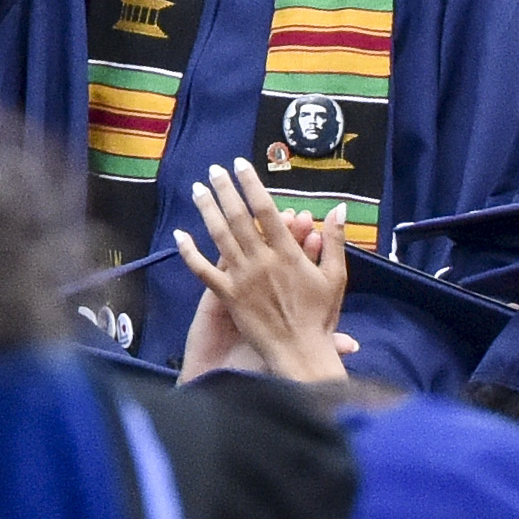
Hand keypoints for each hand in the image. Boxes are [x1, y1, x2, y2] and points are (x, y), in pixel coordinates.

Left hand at [174, 161, 350, 384]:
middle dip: (224, 190)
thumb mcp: (335, 277)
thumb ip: (334, 241)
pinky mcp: (228, 296)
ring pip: (219, 237)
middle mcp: (261, 261)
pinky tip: (180, 234)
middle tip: (214, 170)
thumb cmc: (320, 317)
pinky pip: (203, 271)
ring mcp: (242, 279)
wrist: (299, 353)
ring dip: (207, 210)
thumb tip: (338, 209)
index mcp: (287, 253)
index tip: (241, 165)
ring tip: (197, 189)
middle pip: (238, 217)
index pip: (265, 210)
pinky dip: (190, 252)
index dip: (251, 184)